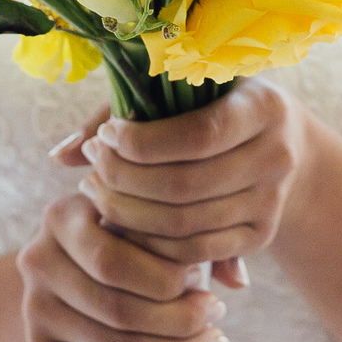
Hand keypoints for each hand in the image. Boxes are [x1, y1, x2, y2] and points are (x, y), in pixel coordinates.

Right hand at [16, 185, 228, 341]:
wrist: (70, 268)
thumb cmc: (127, 234)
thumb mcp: (148, 220)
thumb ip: (191, 238)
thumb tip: (239, 281)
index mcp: (62, 216)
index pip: (113, 260)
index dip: (164, 276)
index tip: (202, 278)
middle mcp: (37, 261)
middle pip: (117, 309)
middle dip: (179, 321)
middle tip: (219, 318)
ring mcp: (34, 311)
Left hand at [62, 81, 314, 268]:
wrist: (281, 142)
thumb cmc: (212, 104)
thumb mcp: (182, 90)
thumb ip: (122, 111)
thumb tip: (60, 156)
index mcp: (264, 106)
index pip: (197, 136)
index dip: (142, 144)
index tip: (106, 137)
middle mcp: (278, 155)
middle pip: (186, 186)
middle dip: (125, 182)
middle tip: (91, 171)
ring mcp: (272, 201)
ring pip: (186, 226)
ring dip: (129, 215)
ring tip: (98, 194)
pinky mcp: (261, 236)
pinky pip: (194, 252)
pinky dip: (150, 244)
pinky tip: (124, 223)